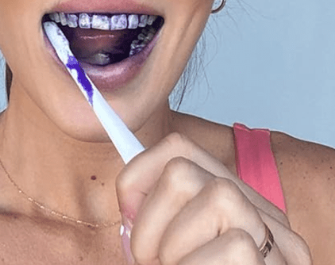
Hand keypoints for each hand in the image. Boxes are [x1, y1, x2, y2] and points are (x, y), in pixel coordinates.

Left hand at [116, 132, 310, 263]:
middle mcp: (256, 210)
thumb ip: (155, 227)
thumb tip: (129, 208)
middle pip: (182, 168)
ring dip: (171, 246)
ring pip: (212, 194)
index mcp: (228, 200)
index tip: (127, 211)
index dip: (139, 172)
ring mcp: (274, 237)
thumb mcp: (169, 254)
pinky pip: (227, 248)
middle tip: (151, 260)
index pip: (178, 148)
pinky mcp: (273, 264)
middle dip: (149, 218)